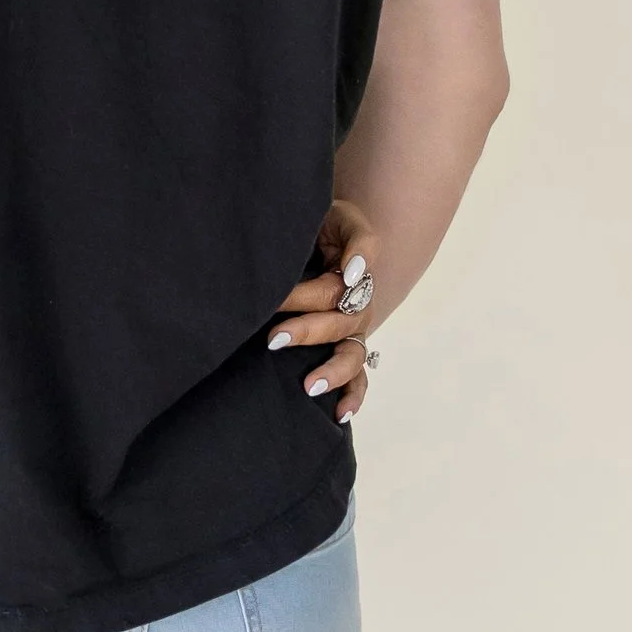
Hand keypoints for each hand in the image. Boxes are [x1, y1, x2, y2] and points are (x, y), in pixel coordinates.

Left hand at [267, 200, 379, 423]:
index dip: (302, 298)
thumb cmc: (326, 225)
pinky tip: (339, 414)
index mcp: (354, 276)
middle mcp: (356, 307)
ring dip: (332, 371)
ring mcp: (354, 331)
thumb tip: (353, 274)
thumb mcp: (341, 218)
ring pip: (351, 356)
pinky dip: (352, 396)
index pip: (331, 291)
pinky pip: (359, 377)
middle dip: (307, 333)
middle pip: (338, 325)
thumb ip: (356, 241)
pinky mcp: (348, 348)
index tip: (273, 301)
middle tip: (274, 339)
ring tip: (309, 385)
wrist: (323, 234)